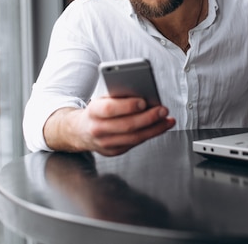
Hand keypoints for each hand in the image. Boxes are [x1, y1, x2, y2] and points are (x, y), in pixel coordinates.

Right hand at [44, 97, 175, 155]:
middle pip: (126, 125)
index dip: (127, 106)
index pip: (110, 109)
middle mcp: (97, 129)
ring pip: (134, 138)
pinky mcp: (113, 151)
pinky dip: (150, 135)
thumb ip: (118, 97)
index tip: (144, 101)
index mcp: (93, 111)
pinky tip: (160, 127)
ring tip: (167, 120)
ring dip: (154, 128)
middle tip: (163, 110)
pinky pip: (135, 144)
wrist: (80, 131)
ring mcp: (105, 143)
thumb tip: (143, 94)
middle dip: (148, 118)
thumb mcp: (102, 99)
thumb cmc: (96, 111)